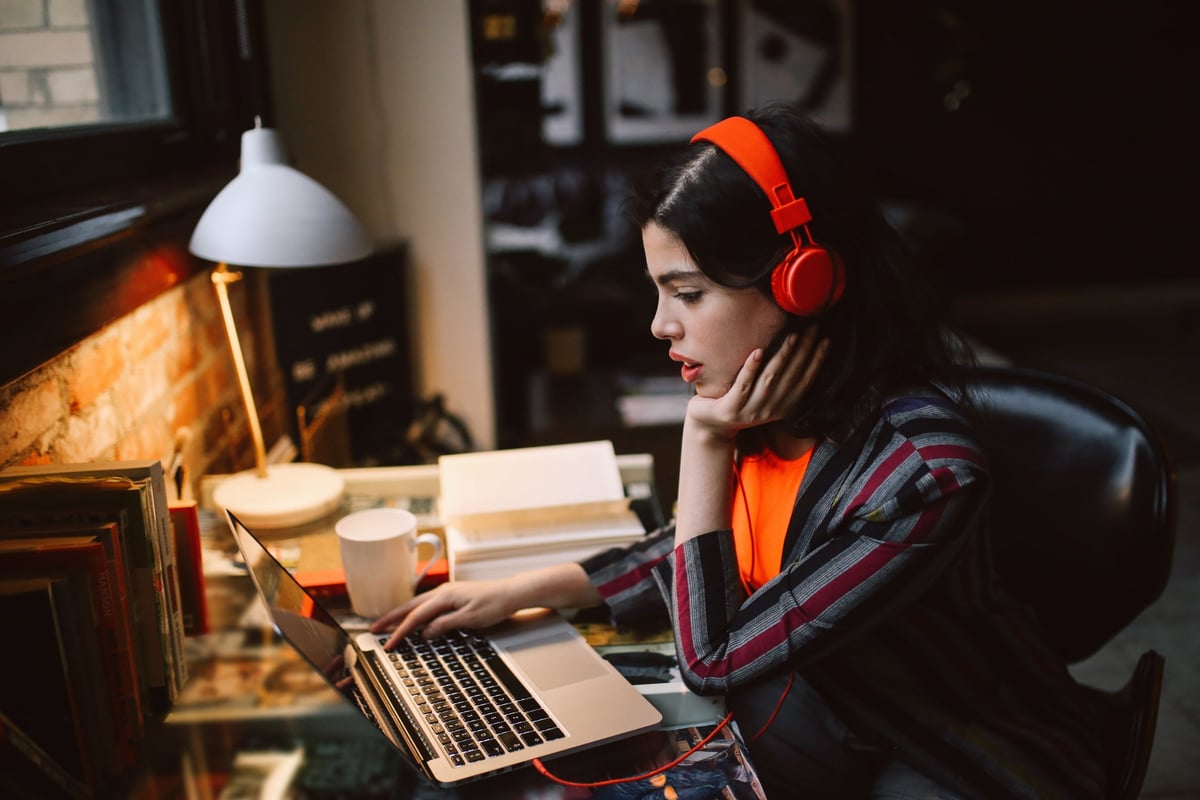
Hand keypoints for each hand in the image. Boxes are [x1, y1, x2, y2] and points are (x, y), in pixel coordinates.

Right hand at [369, 578, 520, 647]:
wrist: (511, 592)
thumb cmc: (495, 604)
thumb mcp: (471, 619)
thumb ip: (446, 625)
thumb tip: (425, 633)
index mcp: (445, 596)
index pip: (416, 616)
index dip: (400, 631)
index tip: (389, 643)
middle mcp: (442, 591)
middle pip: (410, 606)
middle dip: (391, 618)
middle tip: (374, 628)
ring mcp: (446, 592)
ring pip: (417, 604)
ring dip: (401, 614)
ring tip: (386, 623)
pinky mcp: (452, 595)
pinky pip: (426, 604)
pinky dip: (414, 611)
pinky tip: (412, 617)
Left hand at [686, 326, 828, 440]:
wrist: (709, 427)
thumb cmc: (737, 402)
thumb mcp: (762, 395)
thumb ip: (778, 380)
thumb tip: (795, 347)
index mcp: (782, 407)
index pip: (805, 381)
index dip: (817, 361)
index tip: (826, 339)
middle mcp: (769, 410)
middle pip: (791, 377)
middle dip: (804, 351)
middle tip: (812, 328)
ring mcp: (749, 411)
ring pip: (770, 380)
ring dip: (782, 357)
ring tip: (791, 336)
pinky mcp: (730, 409)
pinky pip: (743, 385)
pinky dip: (751, 368)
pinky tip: (758, 351)